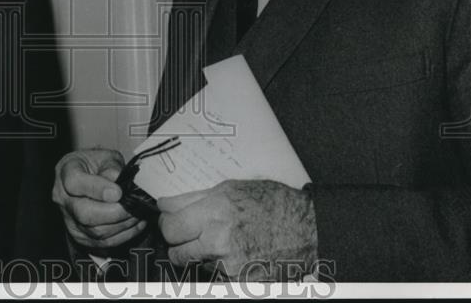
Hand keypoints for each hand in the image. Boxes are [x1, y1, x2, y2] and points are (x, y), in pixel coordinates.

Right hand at [52, 149, 146, 251]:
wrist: (87, 176)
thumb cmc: (95, 164)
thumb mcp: (105, 156)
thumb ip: (112, 168)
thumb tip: (121, 185)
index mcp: (66, 171)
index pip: (75, 183)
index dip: (98, 189)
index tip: (118, 192)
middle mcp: (63, 198)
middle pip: (84, 213)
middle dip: (114, 212)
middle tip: (132, 206)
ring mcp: (69, 220)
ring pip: (95, 231)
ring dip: (121, 225)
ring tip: (136, 213)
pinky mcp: (80, 236)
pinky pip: (102, 242)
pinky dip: (122, 235)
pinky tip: (134, 224)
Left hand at [157, 179, 316, 279]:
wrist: (306, 228)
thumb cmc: (271, 204)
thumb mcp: (230, 189)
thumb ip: (193, 199)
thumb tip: (164, 205)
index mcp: (214, 212)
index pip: (170, 227)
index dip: (167, 225)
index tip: (170, 222)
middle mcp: (219, 240)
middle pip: (176, 252)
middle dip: (179, 244)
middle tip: (190, 236)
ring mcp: (229, 265)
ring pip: (196, 265)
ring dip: (202, 256)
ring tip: (224, 241)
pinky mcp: (239, 282)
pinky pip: (215, 277)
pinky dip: (220, 268)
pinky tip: (237, 254)